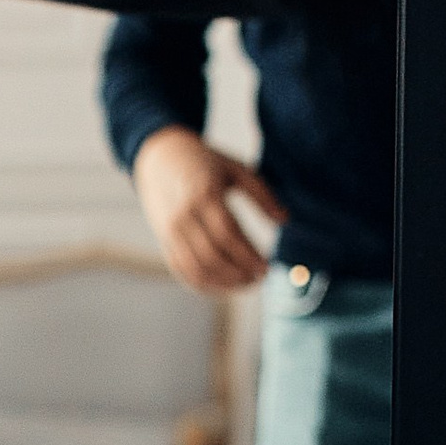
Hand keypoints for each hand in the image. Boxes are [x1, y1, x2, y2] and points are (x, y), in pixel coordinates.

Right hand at [133, 127, 284, 293]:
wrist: (159, 159)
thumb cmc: (204, 162)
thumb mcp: (236, 169)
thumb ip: (261, 194)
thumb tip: (285, 220)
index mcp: (204, 195)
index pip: (228, 234)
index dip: (248, 255)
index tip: (267, 266)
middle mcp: (183, 216)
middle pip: (212, 256)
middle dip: (238, 273)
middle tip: (260, 278)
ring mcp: (171, 232)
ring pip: (196, 269)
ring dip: (223, 283)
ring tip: (246, 284)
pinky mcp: (164, 242)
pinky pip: (182, 271)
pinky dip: (204, 284)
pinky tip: (224, 286)